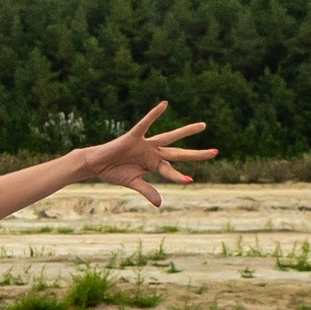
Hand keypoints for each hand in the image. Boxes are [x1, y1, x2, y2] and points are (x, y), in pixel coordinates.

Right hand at [72, 102, 214, 205]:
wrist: (95, 164)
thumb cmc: (113, 172)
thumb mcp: (133, 183)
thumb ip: (148, 191)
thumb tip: (161, 204)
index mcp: (153, 164)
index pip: (171, 170)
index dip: (179, 176)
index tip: (190, 180)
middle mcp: (153, 152)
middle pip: (178, 153)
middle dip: (196, 154)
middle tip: (215, 152)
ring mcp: (145, 143)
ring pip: (170, 137)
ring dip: (186, 132)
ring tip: (203, 126)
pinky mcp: (133, 136)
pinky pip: (145, 124)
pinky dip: (154, 114)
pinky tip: (164, 105)